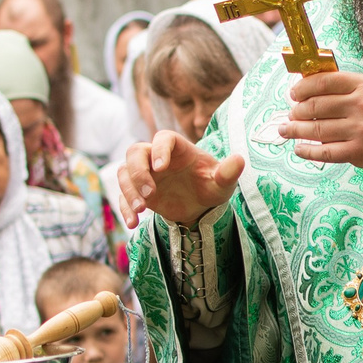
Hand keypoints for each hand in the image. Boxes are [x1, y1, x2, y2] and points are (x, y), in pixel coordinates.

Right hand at [121, 132, 244, 228]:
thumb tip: (239, 160)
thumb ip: (227, 172)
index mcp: (176, 147)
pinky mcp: (137, 192)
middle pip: (135, 152)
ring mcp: (144, 174)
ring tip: (142, 210)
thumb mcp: (221, 182)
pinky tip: (133, 223)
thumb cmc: (210, 185)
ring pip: (124, 172)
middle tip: (150, 193)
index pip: (163, 138)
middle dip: (138, 172)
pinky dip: (125, 208)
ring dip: (128, 190)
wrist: (200, 204)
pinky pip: (123, 195)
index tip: (161, 167)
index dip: (159, 150)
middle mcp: (156, 157)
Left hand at [279, 72, 362, 173]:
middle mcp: (361, 105)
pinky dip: (308, 151)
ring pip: (316, 129)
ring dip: (296, 130)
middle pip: (315, 106)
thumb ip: (348, 87)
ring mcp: (359, 129)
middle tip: (291, 114)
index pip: (323, 82)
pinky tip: (299, 148)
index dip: (302, 88)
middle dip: (296, 110)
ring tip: (286, 130)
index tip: (294, 93)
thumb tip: (311, 87)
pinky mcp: (358, 152)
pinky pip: (325, 152)